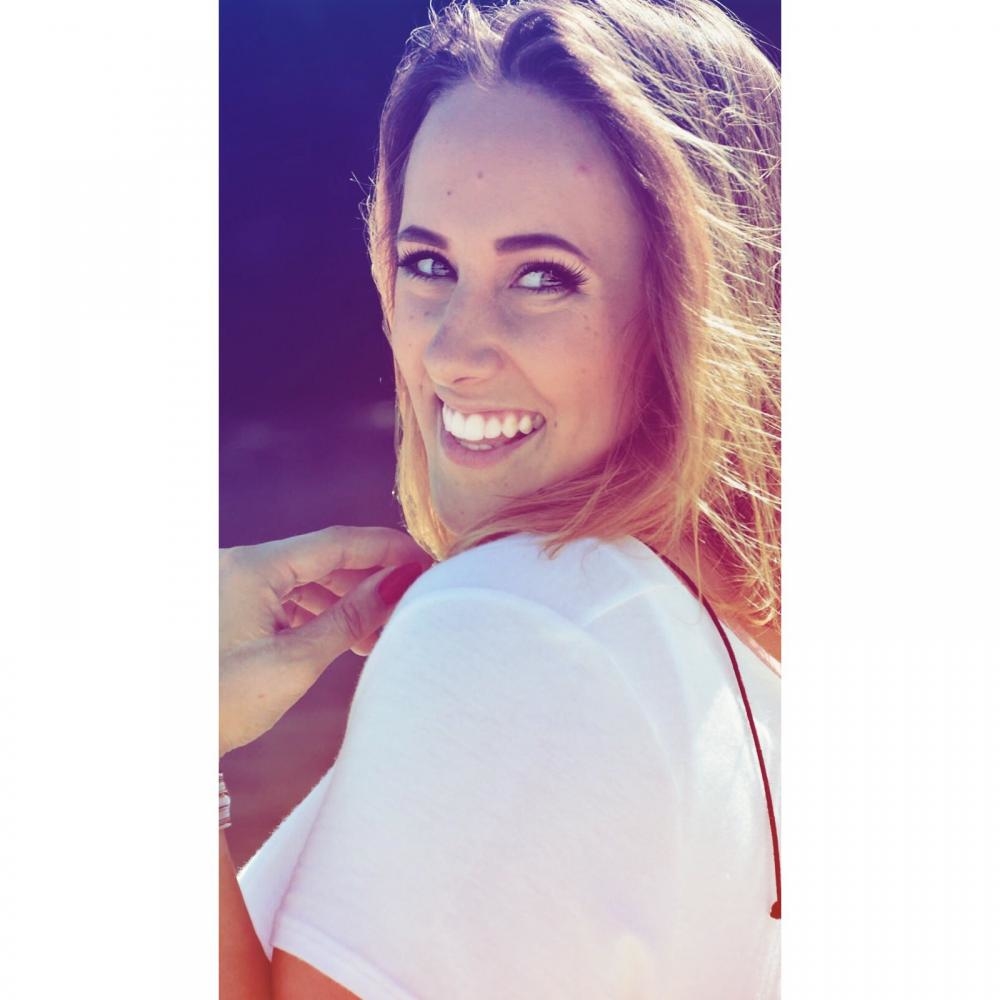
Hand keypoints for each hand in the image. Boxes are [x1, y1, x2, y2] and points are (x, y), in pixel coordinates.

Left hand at [219, 525, 431, 757]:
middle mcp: (238, 565)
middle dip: (368, 580)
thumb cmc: (218, 703)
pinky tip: (342, 638)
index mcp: (251, 566)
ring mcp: (230, 585)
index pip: (336, 542)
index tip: (426, 563)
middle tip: (408, 604)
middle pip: (321, 559)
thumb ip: (352, 618)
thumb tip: (400, 582)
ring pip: (304, 580)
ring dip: (344, 602)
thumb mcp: (295, 662)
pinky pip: (284, 598)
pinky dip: (317, 614)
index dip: (387, 549)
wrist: (160, 738)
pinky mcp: (227, 607)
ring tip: (377, 635)